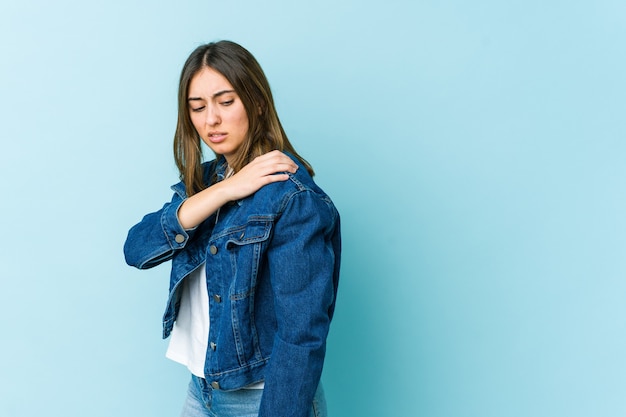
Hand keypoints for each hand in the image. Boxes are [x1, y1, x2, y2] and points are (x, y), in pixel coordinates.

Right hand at [178, 151, 297, 228]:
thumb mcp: (251, 170)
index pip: (275, 154)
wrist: (228, 188)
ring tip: (294, 172)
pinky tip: (287, 178)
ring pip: (276, 166)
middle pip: (278, 159)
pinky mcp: (256, 182)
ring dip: (287, 168)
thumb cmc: (240, 181)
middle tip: (296, 168)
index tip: (292, 162)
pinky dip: (280, 176)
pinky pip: (271, 178)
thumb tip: (271, 167)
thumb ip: (260, 167)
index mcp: (257, 161)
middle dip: (289, 162)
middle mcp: (258, 165)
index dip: (286, 157)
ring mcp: (257, 173)